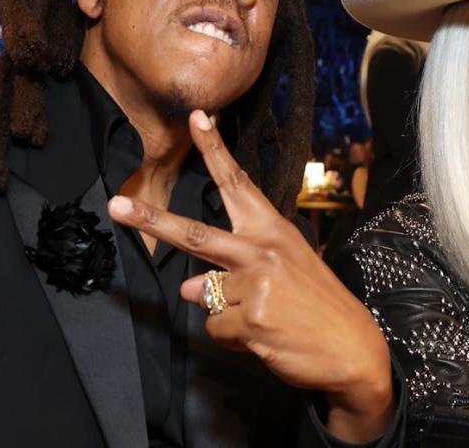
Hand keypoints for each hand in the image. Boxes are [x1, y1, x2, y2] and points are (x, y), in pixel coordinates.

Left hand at [108, 110, 393, 442]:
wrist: (353, 350)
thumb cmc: (318, 308)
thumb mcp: (283, 275)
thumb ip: (234, 273)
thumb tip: (187, 287)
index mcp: (273, 230)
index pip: (238, 184)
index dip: (215, 150)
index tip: (197, 118)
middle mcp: (261, 250)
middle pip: (194, 234)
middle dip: (151, 219)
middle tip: (115, 205)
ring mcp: (254, 284)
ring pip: (205, 297)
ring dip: (226, 314)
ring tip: (267, 320)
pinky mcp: (250, 319)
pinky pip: (217, 329)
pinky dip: (234, 338)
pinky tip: (266, 336)